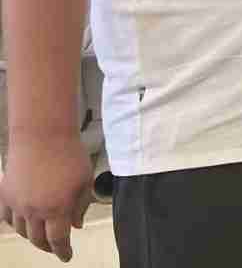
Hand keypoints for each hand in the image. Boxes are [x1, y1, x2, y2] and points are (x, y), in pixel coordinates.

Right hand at [0, 133, 92, 262]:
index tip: (67, 256)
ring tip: (41, 234)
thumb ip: (81, 206)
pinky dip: (15, 223)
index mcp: (57, 209)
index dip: (62, 251)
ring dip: (32, 235)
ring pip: (21, 230)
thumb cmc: (69, 155)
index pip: (58, 240)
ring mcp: (16, 203)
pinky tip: (22, 222)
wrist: (42, 135)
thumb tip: (76, 225)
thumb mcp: (84, 181)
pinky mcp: (5, 194)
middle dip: (47, 246)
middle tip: (55, 247)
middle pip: (38, 239)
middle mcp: (34, 211)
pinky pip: (6, 217)